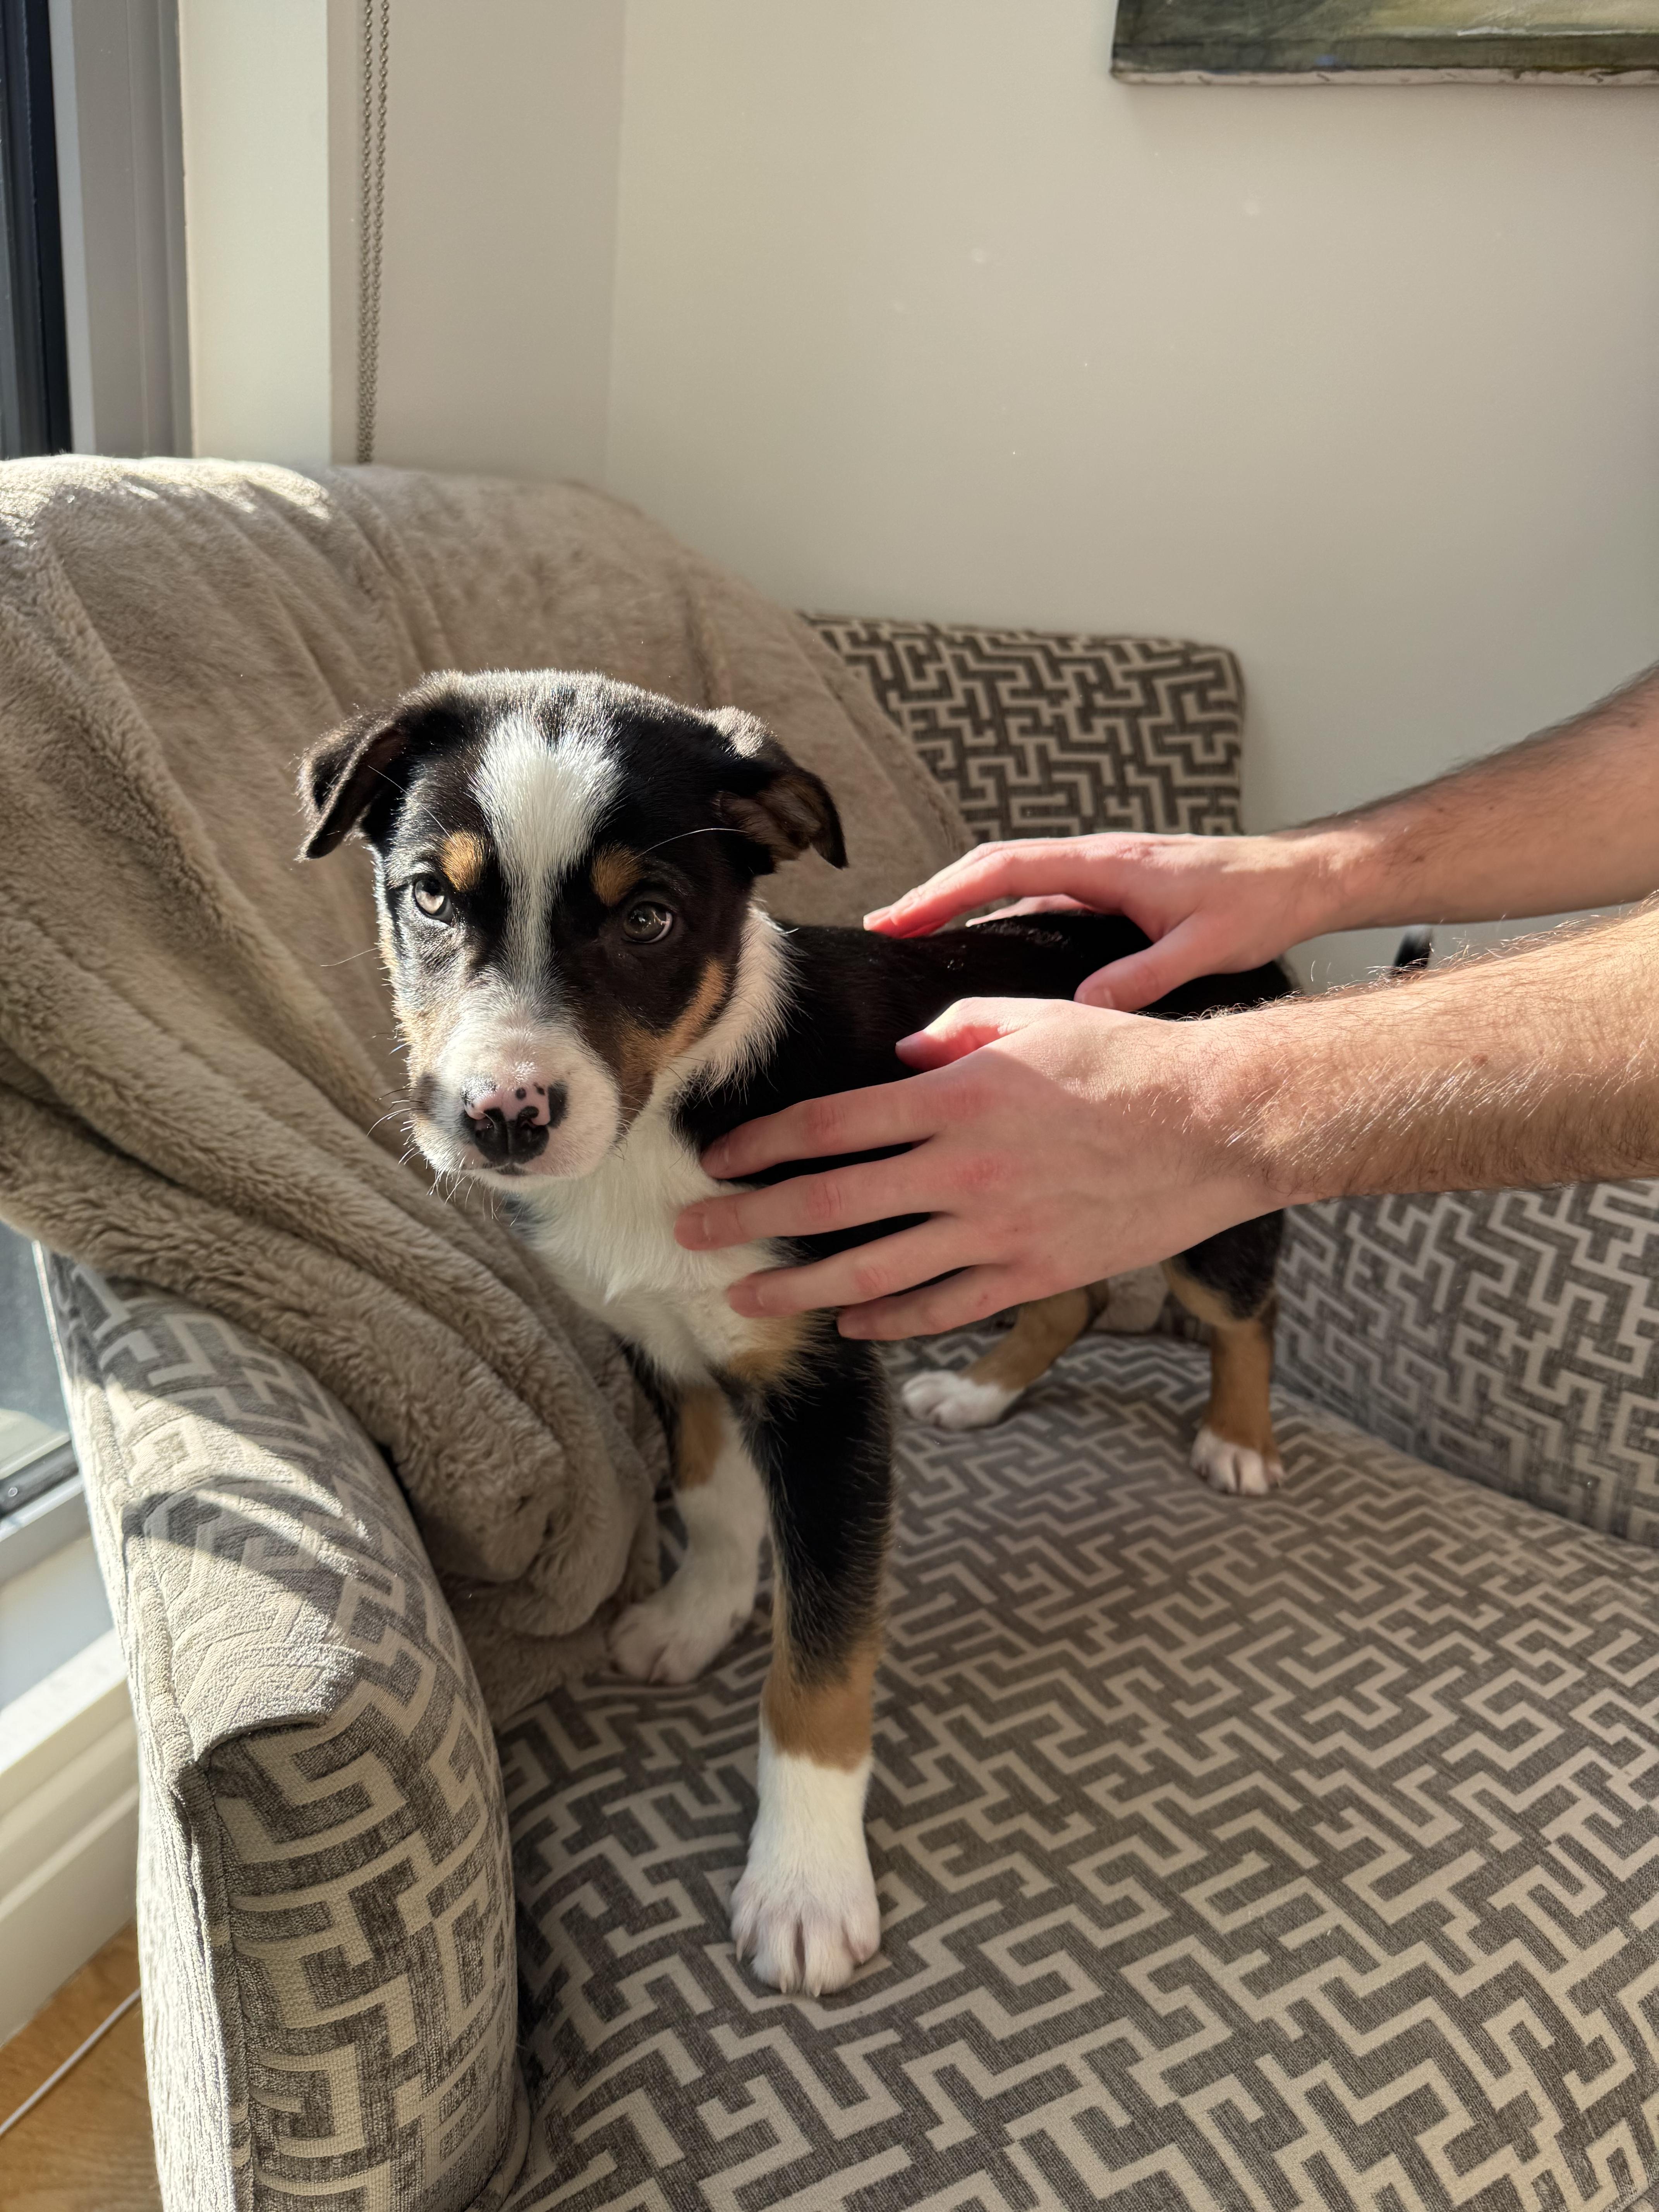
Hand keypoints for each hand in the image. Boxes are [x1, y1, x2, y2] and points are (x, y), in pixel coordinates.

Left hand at [675, 996, 1274, 1339]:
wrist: (1217, 1125)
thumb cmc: (1127, 1062)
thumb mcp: (1033, 1021)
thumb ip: (954, 1034)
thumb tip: (902, 1061)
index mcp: (955, 1098)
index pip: (829, 1125)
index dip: (763, 1145)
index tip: (718, 1158)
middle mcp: (962, 1170)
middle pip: (829, 1204)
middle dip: (748, 1223)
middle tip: (689, 1236)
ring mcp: (996, 1230)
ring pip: (873, 1272)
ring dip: (798, 1291)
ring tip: (742, 1304)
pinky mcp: (1032, 1273)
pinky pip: (944, 1307)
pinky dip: (891, 1321)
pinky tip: (853, 1326)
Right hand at [864, 831, 1337, 1010]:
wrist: (1301, 876)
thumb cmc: (1258, 904)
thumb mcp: (1204, 948)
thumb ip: (1144, 978)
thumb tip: (1083, 1008)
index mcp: (1106, 864)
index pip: (1005, 868)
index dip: (945, 893)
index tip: (900, 920)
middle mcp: (1094, 859)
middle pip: (993, 868)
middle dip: (934, 895)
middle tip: (883, 930)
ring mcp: (1099, 872)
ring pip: (1012, 880)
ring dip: (962, 903)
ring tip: (913, 939)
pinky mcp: (1108, 887)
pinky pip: (1038, 896)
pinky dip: (998, 914)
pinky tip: (979, 948)